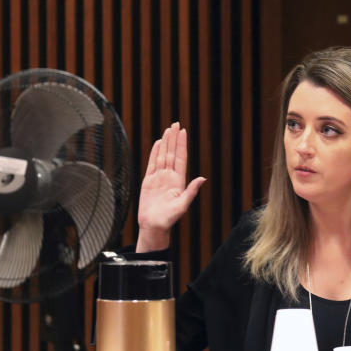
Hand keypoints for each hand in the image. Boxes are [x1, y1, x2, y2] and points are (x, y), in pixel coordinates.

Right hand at [136, 122, 205, 251]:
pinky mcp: (148, 181)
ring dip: (165, 142)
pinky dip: (154, 153)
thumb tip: (203, 179)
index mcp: (179, 181)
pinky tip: (157, 143)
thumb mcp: (183, 205)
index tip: (183, 132)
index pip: (181, 158)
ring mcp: (159, 178)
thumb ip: (191, 191)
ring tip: (168, 130)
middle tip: (175, 123)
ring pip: (162, 156)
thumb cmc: (169, 219)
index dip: (182, 144)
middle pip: (172, 153)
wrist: (154, 226)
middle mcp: (170, 177)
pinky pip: (151, 163)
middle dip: (174, 138)